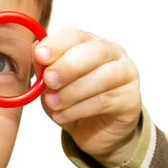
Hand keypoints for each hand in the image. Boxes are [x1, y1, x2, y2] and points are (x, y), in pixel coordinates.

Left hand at [34, 29, 141, 166]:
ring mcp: (126, 74)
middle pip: (95, 51)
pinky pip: (107, 100)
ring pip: (104, 76)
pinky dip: (81, 109)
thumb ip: (44, 67)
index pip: (76, 36)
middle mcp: (112, 53)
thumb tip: (35, 50)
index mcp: (89, 43)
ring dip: (74, 91)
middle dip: (69, 65)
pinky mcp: (132, 98)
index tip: (40, 55)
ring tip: (53, 104)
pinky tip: (63, 116)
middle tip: (49, 80)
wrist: (94, 132)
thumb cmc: (73, 101)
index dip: (58, 44)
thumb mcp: (51, 85)